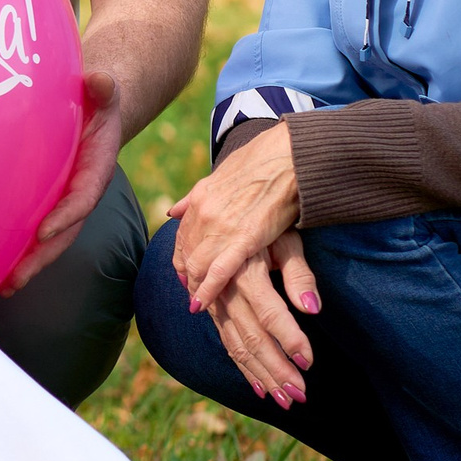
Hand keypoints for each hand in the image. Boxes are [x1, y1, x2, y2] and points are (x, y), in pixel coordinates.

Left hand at [0, 72, 122, 298]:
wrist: (92, 109)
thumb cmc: (95, 101)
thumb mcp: (103, 93)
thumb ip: (104, 89)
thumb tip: (99, 81)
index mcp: (94, 171)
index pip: (81, 198)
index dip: (65, 216)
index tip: (43, 231)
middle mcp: (78, 193)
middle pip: (62, 232)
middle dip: (41, 258)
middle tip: (15, 280)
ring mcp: (60, 201)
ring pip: (45, 239)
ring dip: (26, 264)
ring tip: (2, 287)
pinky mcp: (43, 201)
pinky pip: (30, 229)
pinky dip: (14, 250)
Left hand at [164, 120, 299, 310]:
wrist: (288, 154)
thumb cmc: (262, 162)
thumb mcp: (221, 175)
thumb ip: (196, 197)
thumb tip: (173, 211)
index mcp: (200, 199)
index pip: (182, 238)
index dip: (181, 260)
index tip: (184, 276)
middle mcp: (204, 213)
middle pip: (186, 255)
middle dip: (187, 278)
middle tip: (192, 297)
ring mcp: (221, 225)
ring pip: (196, 265)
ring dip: (195, 288)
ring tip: (198, 306)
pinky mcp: (244, 237)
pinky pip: (219, 270)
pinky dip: (208, 290)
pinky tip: (201, 305)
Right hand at [202, 232, 318, 407]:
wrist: (216, 211)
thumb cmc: (261, 221)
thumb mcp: (284, 238)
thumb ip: (298, 274)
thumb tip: (313, 309)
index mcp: (244, 271)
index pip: (269, 313)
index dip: (289, 340)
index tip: (309, 363)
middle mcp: (225, 291)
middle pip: (252, 338)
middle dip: (277, 370)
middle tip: (300, 396)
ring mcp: (215, 302)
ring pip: (238, 346)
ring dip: (262, 376)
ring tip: (286, 401)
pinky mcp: (212, 309)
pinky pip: (227, 343)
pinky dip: (244, 367)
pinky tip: (260, 388)